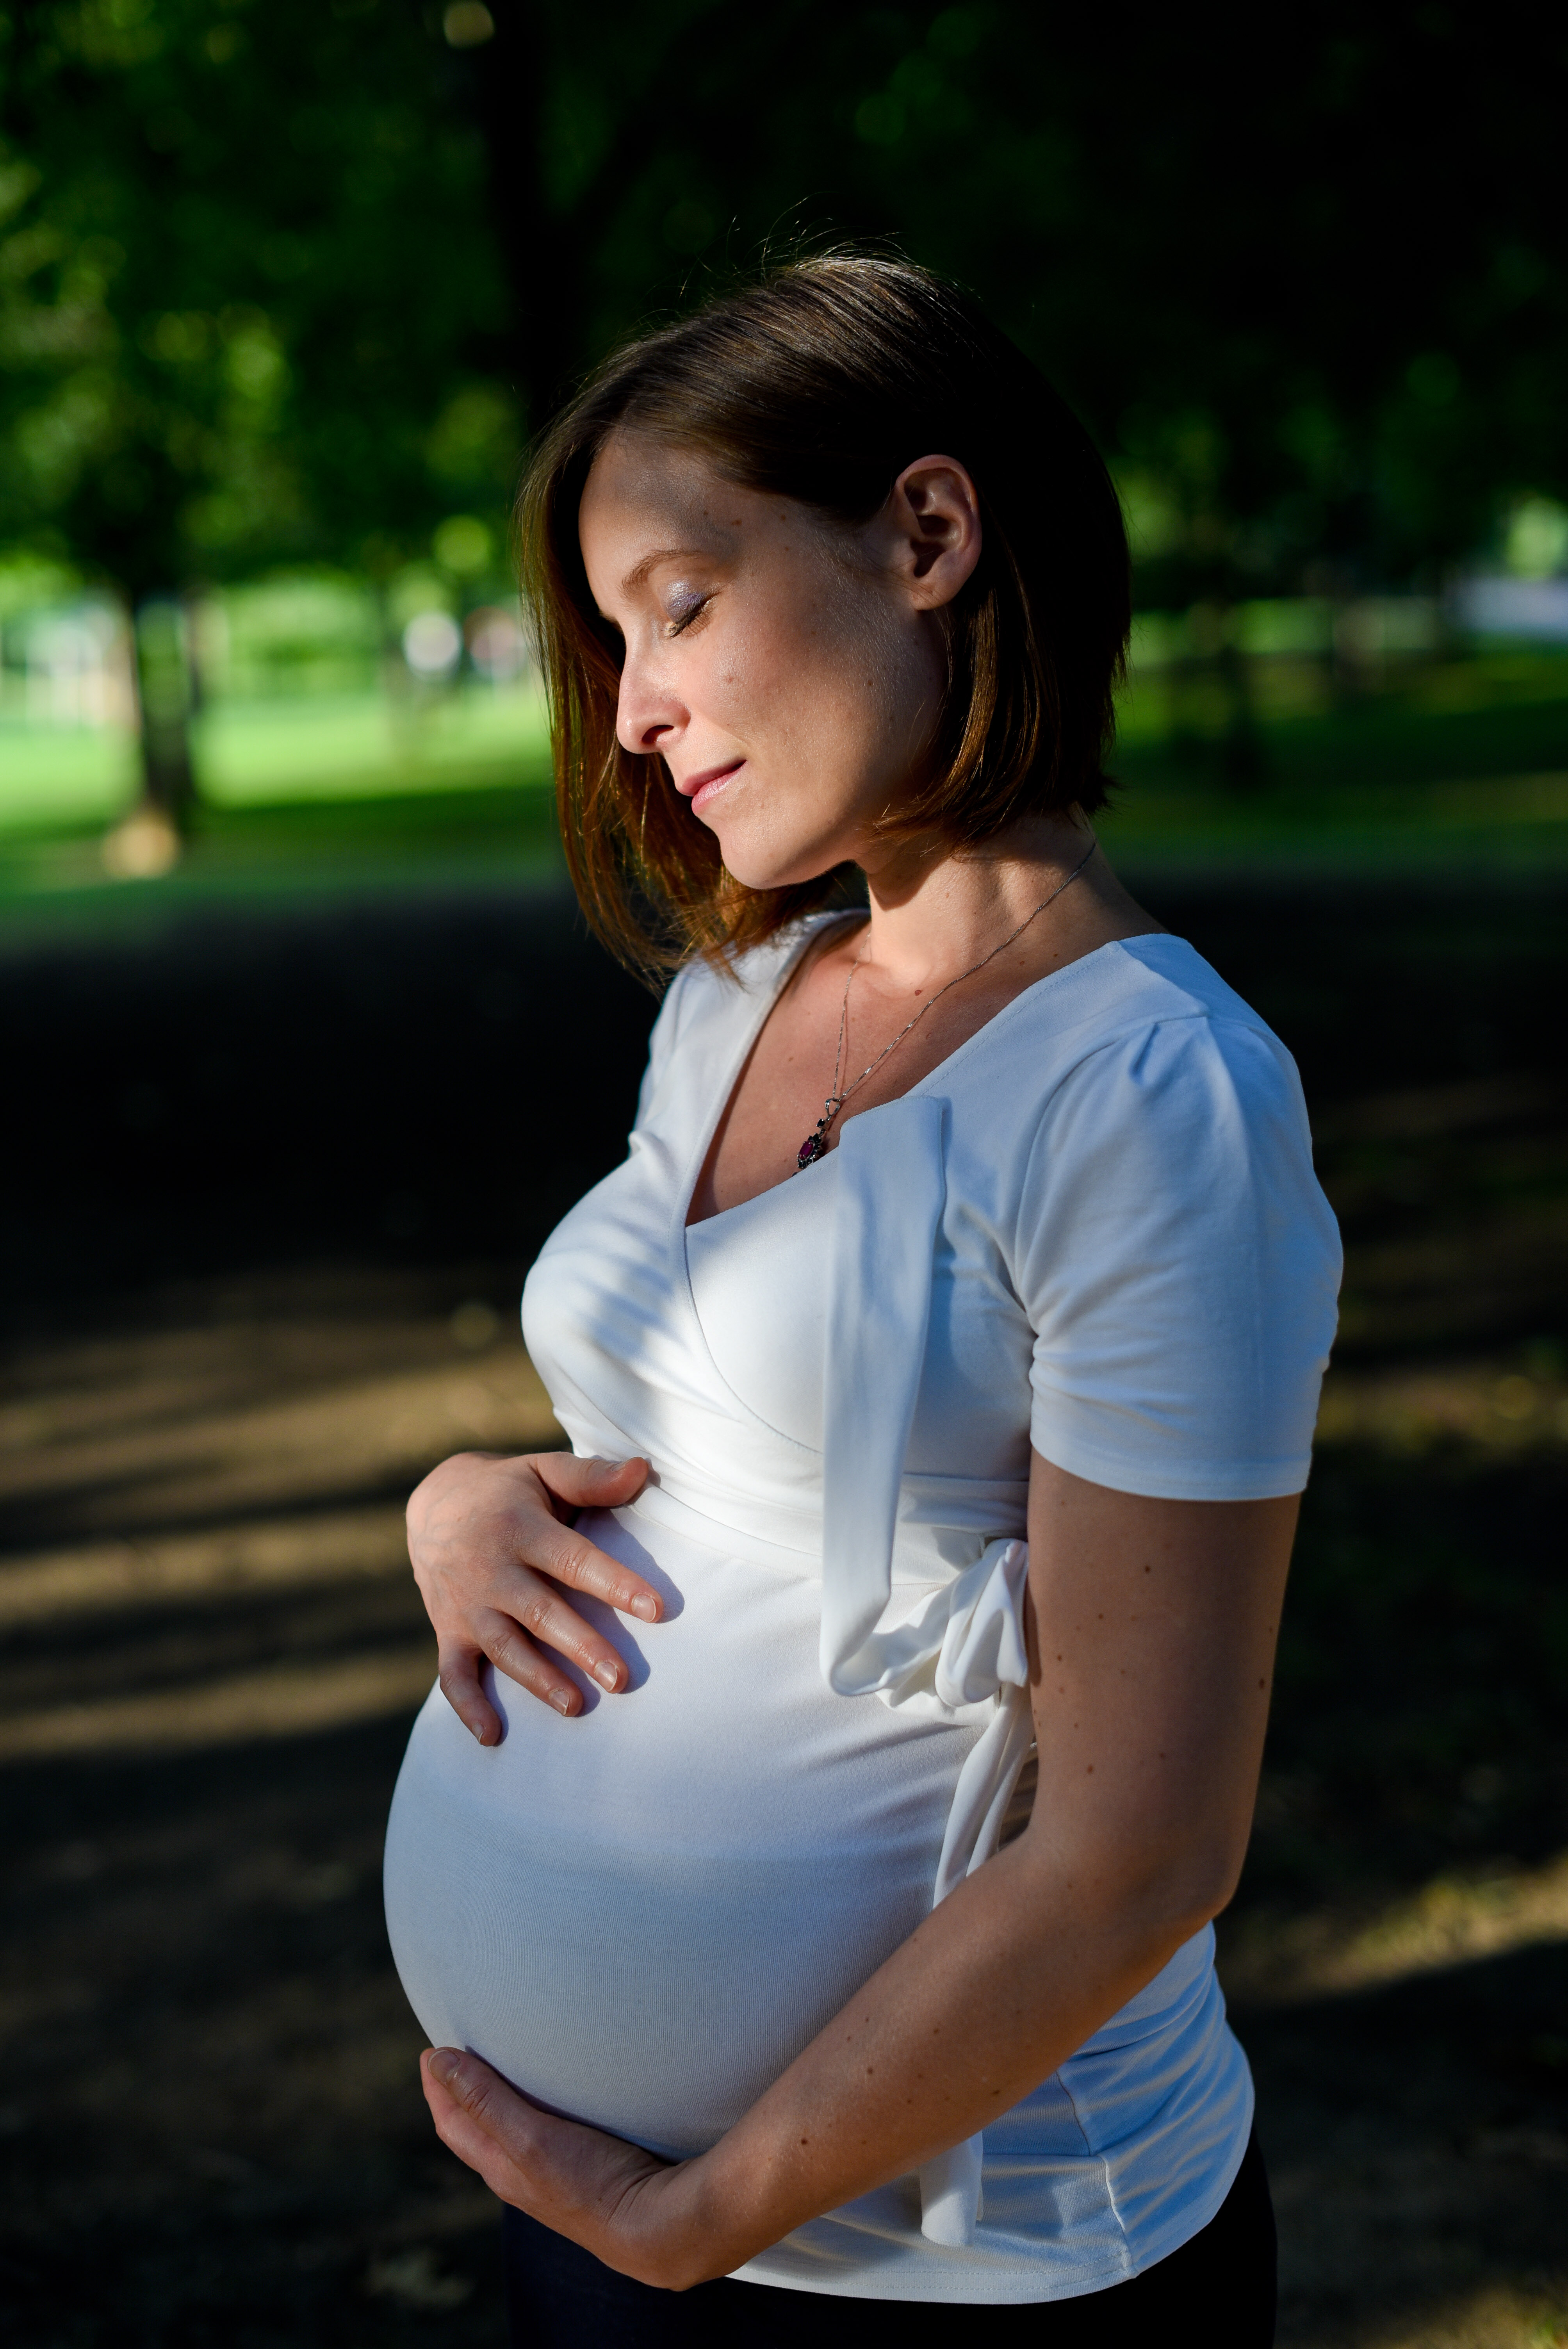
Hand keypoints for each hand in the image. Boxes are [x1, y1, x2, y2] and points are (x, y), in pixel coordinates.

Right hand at [407, 1450, 659, 1739]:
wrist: (432, 1502)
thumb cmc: (509, 1490)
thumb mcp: (544, 1470)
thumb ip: (591, 1477)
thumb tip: (643, 1469)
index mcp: (520, 1528)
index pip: (572, 1559)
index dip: (613, 1583)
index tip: (656, 1608)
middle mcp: (491, 1570)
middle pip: (540, 1612)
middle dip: (580, 1646)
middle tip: (620, 1678)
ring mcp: (466, 1605)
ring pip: (503, 1646)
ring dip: (537, 1678)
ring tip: (575, 1706)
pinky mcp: (448, 1630)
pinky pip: (453, 1673)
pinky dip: (468, 1706)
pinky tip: (493, 1737)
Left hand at [422, 2048, 724, 2290]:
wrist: (654, 2227)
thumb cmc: (591, 2183)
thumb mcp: (531, 2137)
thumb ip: (485, 2099)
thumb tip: (437, 2061)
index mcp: (500, 2169)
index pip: (452, 2124)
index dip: (437, 2087)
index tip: (432, 2050)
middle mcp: (520, 2177)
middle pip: (475, 2131)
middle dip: (459, 2094)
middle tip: (456, 2056)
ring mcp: (551, 2178)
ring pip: (508, 2135)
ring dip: (495, 2103)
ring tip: (498, 2072)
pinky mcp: (582, 2173)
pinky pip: (541, 2138)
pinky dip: (531, 2112)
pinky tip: (553, 2103)